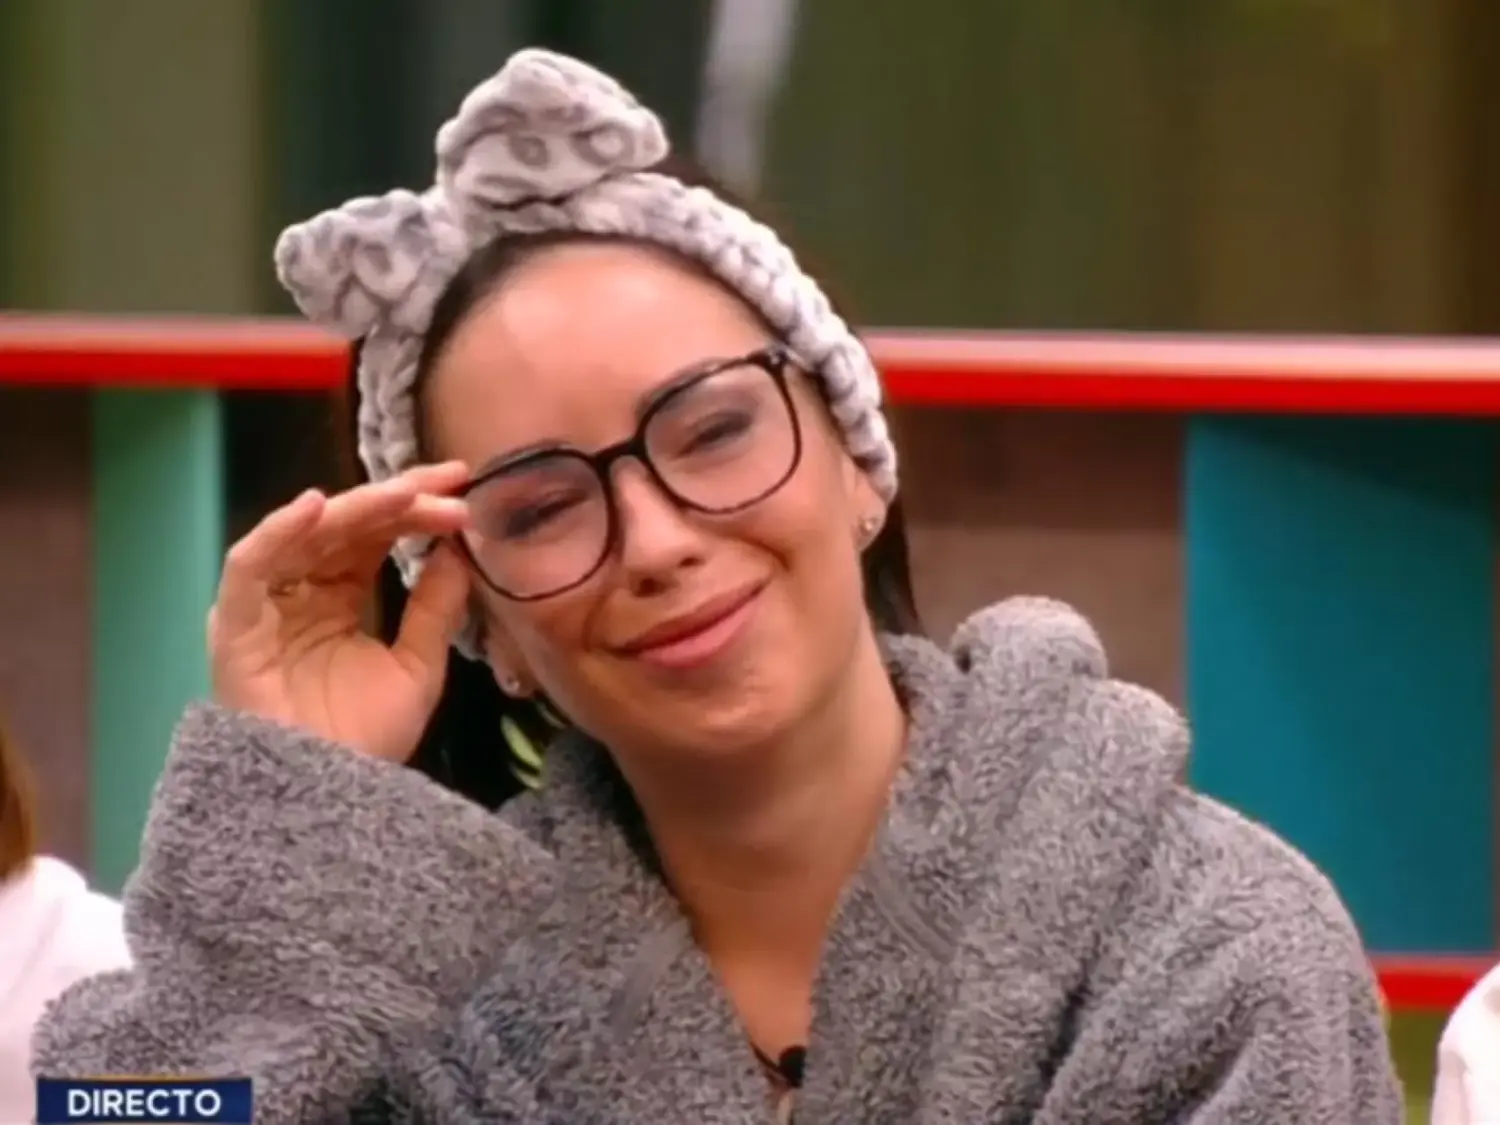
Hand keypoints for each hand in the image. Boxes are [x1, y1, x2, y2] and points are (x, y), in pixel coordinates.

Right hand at [207, 462, 473, 760]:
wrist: (328, 800)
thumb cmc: (367, 741)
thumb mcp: (419, 666)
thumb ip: (436, 606)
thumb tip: (459, 546)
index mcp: (340, 597)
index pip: (376, 535)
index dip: (416, 507)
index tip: (464, 486)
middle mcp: (300, 591)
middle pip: (346, 525)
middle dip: (398, 500)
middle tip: (447, 482)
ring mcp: (266, 604)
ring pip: (308, 535)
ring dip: (357, 509)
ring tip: (405, 494)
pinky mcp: (235, 624)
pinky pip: (249, 567)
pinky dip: (278, 532)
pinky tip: (316, 507)